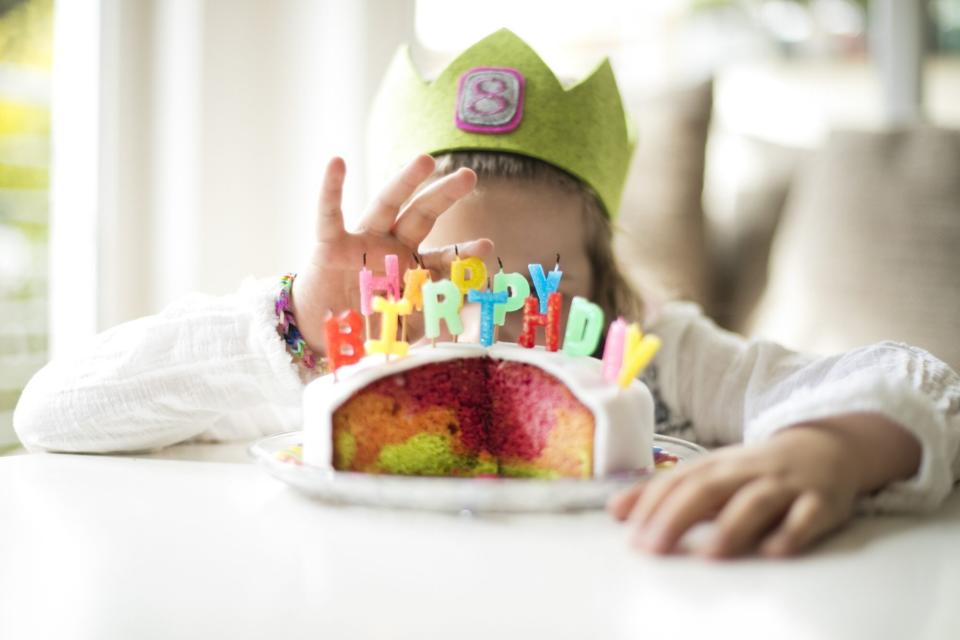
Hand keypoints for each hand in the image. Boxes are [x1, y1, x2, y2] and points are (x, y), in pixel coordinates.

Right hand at [291, 155, 491, 353]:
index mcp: (413, 267)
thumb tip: (472, 306)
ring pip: (386, 205)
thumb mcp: (409, 325)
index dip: (463, 252)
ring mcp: (362, 242)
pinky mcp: (330, 246)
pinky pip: (329, 214)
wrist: (325, 340)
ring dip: (404, 181)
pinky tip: (337, 163)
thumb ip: (437, 314)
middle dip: (444, 195)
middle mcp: (391, 248)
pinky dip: (331, 189)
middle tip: (468, 175)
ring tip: (425, 160)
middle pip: (422, 215)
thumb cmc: (369, 330)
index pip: (444, 255)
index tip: (485, 247)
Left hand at [607, 414, 920, 557]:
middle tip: (653, 549)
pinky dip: (791, 534)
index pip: (678, 480)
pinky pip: (807, 517)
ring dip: (731, 527)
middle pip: (709, 488)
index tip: (630, 534)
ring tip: (707, 555)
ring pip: (756, 501)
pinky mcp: (821, 502)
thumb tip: (615, 510)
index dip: (652, 504)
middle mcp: (747, 471)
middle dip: (678, 517)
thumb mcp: (711, 474)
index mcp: (718, 464)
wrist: (826, 448)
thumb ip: (666, 494)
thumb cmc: (756, 470)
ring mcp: (785, 485)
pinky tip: (773, 552)